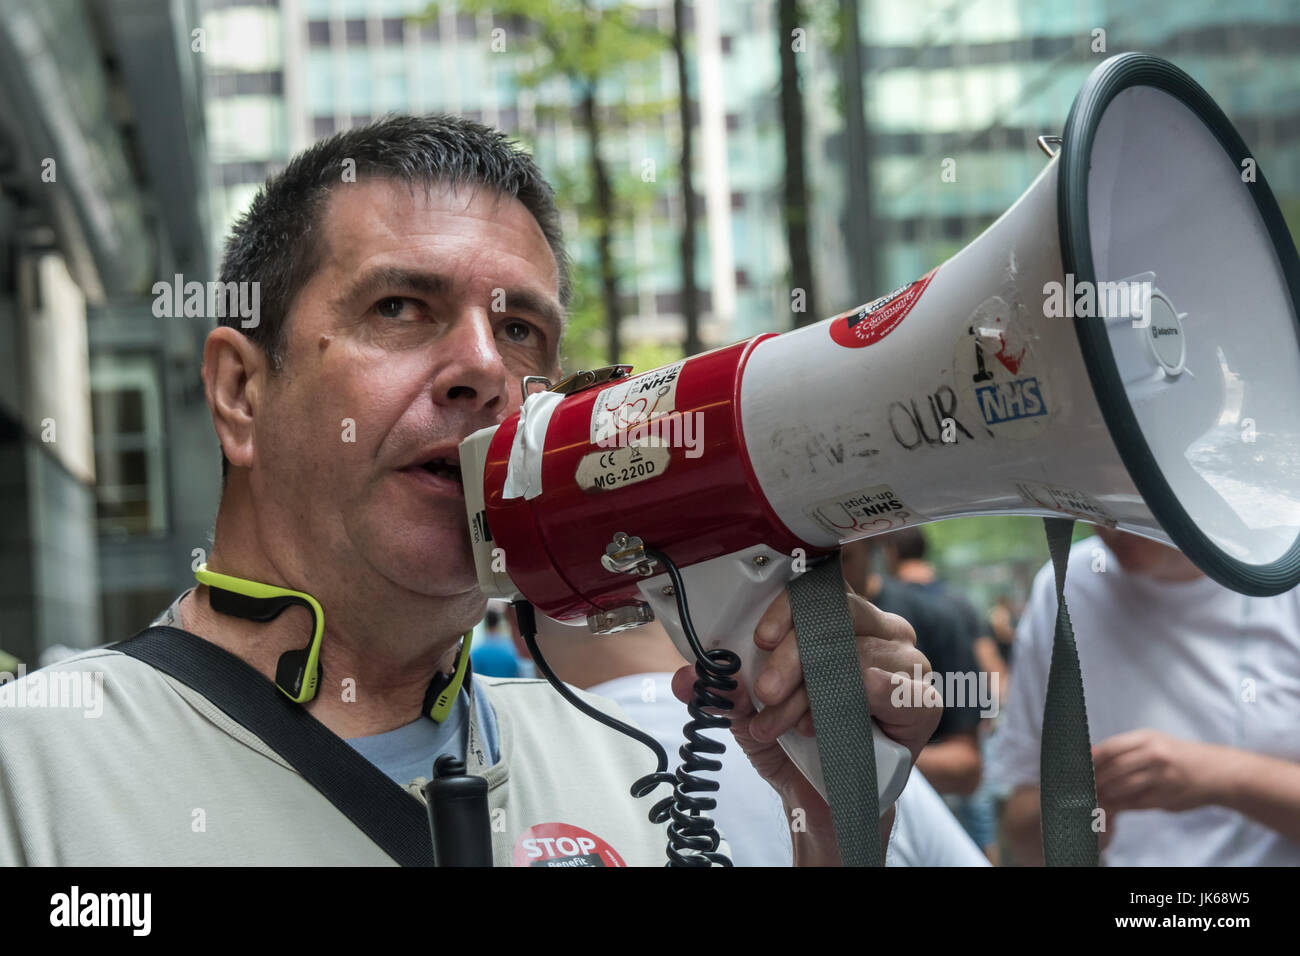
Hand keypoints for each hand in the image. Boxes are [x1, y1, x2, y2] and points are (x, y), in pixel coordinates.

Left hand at [670, 589, 940, 859]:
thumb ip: (724, 691)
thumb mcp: (750, 714)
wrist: (825, 804)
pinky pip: (895, 684)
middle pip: (838, 617)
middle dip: (794, 656)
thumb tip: (687, 678)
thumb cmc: (797, 746)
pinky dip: (864, 694)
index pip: (819, 590)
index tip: (760, 639)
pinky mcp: (924, 702)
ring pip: (856, 654)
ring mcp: (907, 664)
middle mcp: (880, 633)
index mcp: (842, 621)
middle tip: (766, 691)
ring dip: (812, 693)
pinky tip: (836, 713)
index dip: (787, 608)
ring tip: (789, 725)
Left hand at [1093, 729, 1227, 813]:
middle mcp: (1155, 755)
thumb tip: (1091, 753)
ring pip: (1124, 787)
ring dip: (1107, 793)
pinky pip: (1137, 802)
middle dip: (1097, 779)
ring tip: (1096, 795)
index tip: (1080, 767)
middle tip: (1084, 786)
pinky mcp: (1168, 797)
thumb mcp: (1153, 742)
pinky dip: (1122, 804)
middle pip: (1114, 769)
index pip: (1111, 748)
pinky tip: (1114, 804)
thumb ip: (1125, 748)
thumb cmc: (1177, 755)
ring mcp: (1163, 777)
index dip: (1092, 760)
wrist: (1216, 772)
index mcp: (1147, 738)